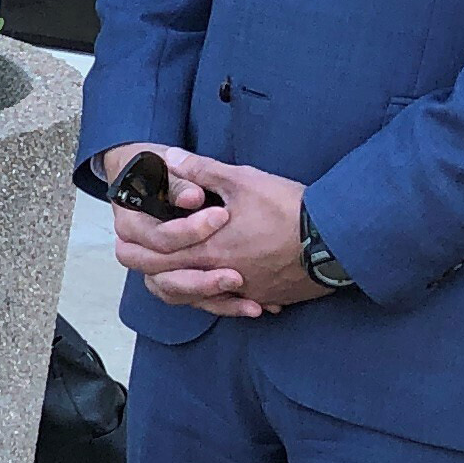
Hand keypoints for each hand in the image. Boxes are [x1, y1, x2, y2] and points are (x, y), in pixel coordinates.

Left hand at [101, 144, 320, 317]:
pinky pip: (230, 305)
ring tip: (171, 271)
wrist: (338, 239)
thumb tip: (170, 157)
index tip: (125, 231)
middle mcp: (218, 275)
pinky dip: (219, 298)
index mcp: (206, 248)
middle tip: (135, 251)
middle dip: (145, 265)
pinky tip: (220, 287)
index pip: (152, 253)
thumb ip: (202, 170)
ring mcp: (242, 290)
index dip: (133, 242)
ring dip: (179, 285)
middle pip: (165, 281)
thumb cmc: (289, 208)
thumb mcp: (243, 180)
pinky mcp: (264, 297)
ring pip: (195, 299)